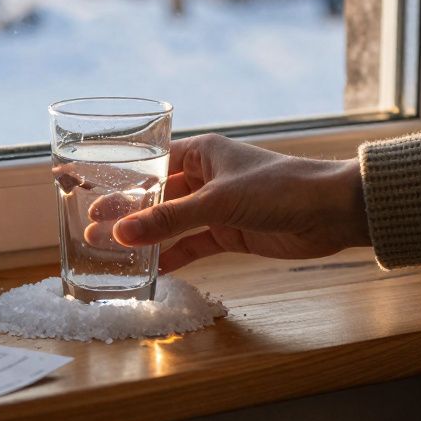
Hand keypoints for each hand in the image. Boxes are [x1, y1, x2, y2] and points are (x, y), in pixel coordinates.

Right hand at [105, 133, 370, 271]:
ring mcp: (217, 207)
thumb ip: (170, 220)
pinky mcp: (229, 233)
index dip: (118, 179)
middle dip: (125, 212)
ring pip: (171, 223)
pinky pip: (191, 245)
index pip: (150, 164)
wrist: (332, 211)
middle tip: (90, 229)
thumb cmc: (279, 188)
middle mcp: (206, 177)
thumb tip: (122, 233)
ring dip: (144, 237)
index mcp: (202, 152)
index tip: (87, 192)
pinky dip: (172, 256)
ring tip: (108, 251)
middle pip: (156, 196)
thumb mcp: (218, 202)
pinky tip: (149, 268)